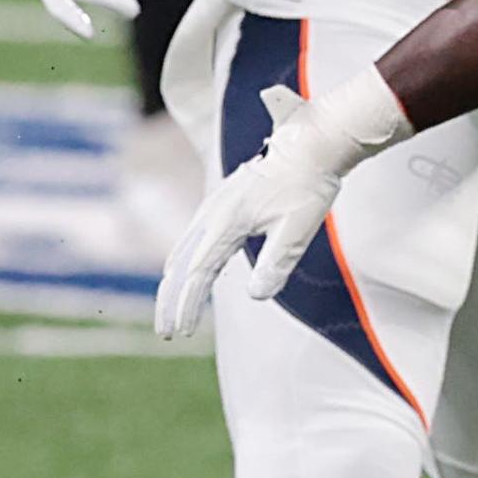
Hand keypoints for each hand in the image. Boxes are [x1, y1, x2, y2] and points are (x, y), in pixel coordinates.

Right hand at [157, 80, 402, 338]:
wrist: (310, 144)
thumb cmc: (308, 186)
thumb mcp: (298, 229)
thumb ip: (276, 263)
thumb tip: (256, 295)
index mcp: (228, 222)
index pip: (199, 273)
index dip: (187, 305)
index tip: (181, 331)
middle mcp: (213, 213)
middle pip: (180, 265)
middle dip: (170, 301)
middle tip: (166, 333)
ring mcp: (214, 206)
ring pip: (182, 251)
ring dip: (174, 284)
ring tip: (171, 312)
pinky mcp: (222, 203)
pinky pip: (193, 238)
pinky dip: (184, 263)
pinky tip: (186, 275)